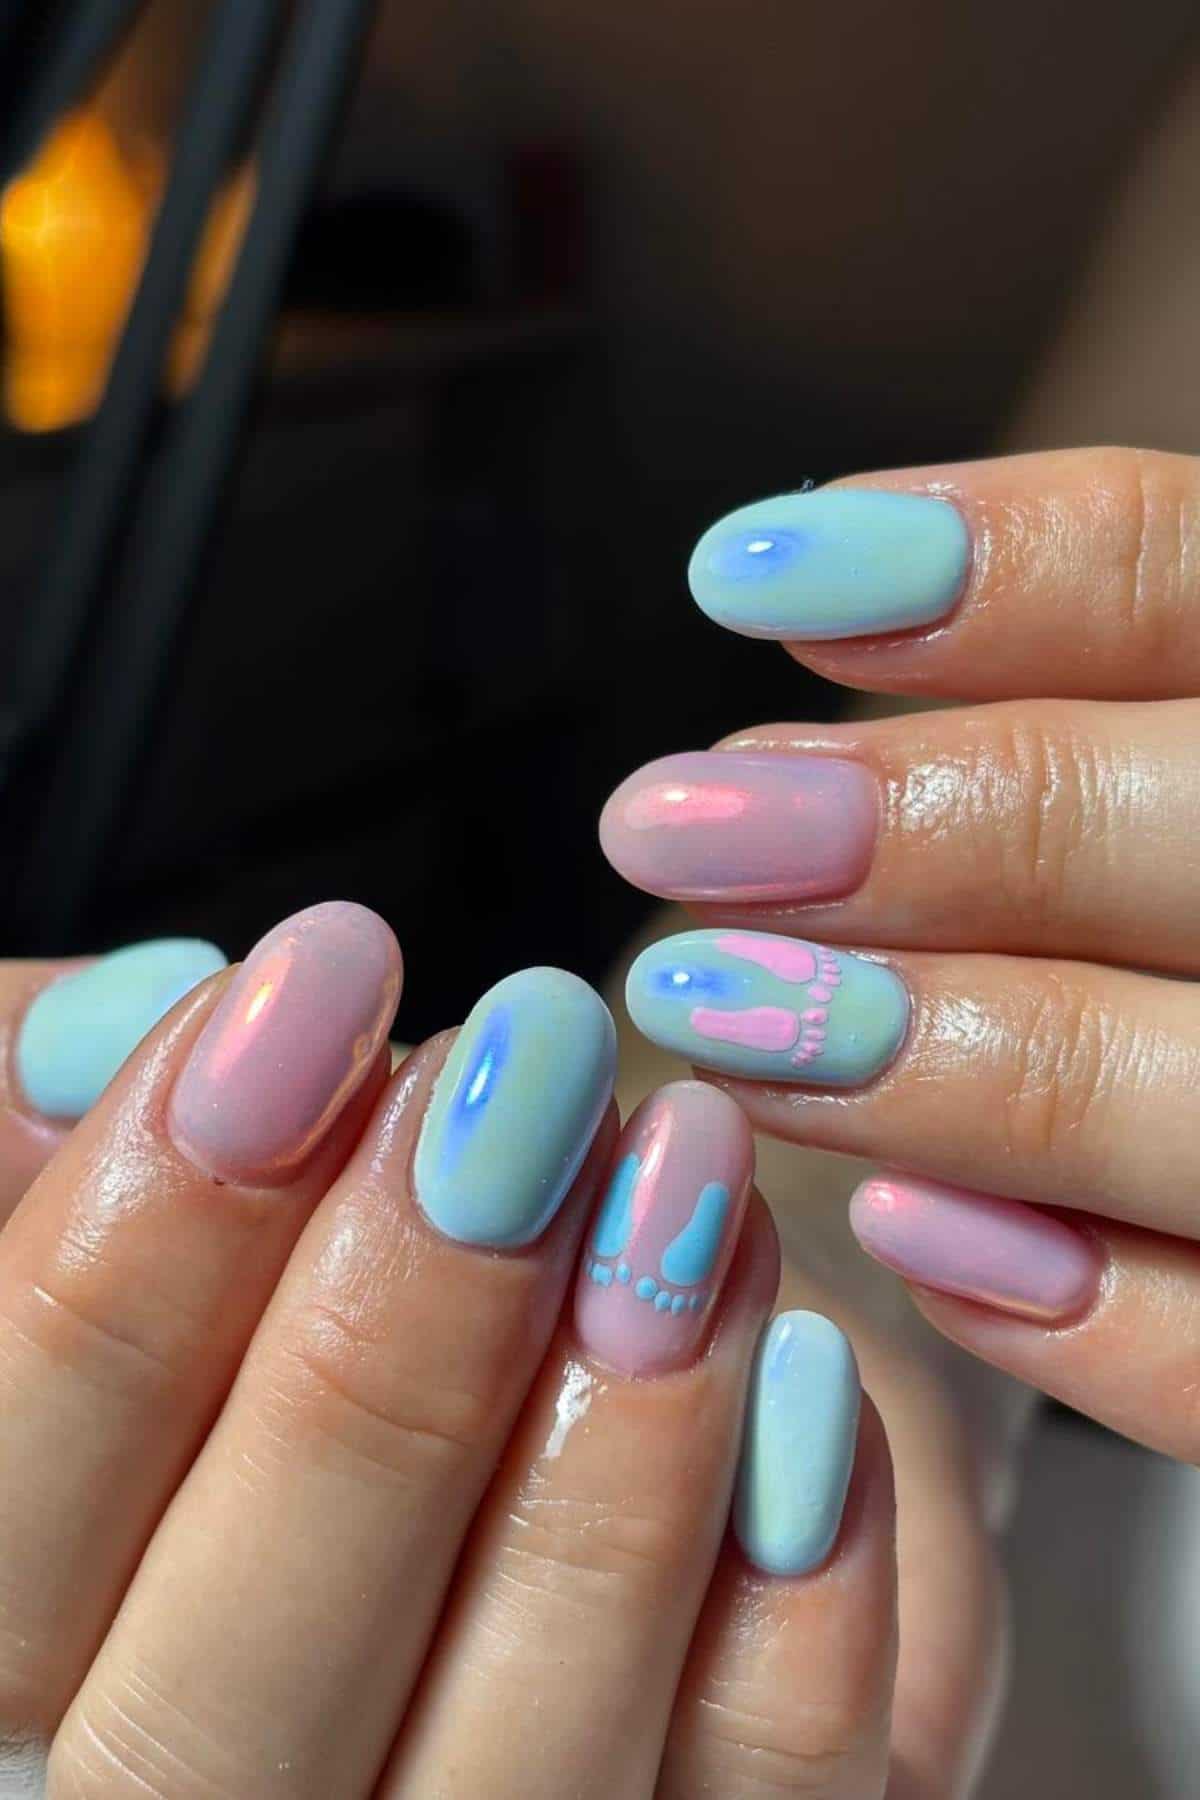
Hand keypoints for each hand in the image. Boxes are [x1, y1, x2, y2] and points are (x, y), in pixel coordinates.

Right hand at [0, 904, 900, 1796]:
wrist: (520, 1368)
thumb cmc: (292, 1277)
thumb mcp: (150, 1191)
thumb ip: (62, 1130)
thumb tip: (124, 1034)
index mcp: (19, 1661)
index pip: (7, 1534)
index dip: (143, 1250)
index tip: (318, 978)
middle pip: (221, 1711)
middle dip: (391, 1351)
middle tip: (526, 1074)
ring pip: (510, 1787)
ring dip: (617, 1455)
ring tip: (689, 1168)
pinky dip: (797, 1613)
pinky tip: (805, 1371)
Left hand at [601, 444, 1199, 1468]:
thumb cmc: (1196, 895)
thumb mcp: (1174, 757)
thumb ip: (1076, 689)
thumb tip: (805, 648)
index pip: (1198, 579)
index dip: (989, 566)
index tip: (749, 578)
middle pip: (1197, 826)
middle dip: (926, 823)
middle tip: (674, 828)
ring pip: (1193, 1098)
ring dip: (936, 1062)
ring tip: (713, 1020)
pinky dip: (1074, 1310)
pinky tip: (901, 1230)